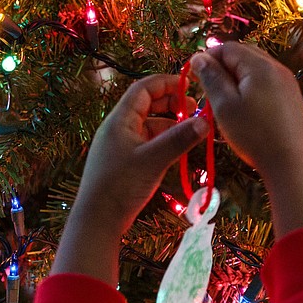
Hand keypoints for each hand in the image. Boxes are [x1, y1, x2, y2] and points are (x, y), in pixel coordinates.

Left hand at [73, 74, 208, 232]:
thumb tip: (204, 122)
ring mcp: (122, 144)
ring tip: (192, 130)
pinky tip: (179, 147)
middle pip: (147, 104)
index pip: (143, 88)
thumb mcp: (153, 160)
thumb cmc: (120, 185)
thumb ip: (179, 139)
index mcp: (120, 119)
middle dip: (172, 103)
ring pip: (150, 124)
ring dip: (171, 123)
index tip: (190, 86)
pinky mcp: (126, 160)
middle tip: (195, 110)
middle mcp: (119, 127)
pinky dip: (165, 139)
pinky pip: (148, 140)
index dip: (166, 83)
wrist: (98, 220)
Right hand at [190, 42, 302, 177]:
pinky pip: (267, 82)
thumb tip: (199, 57)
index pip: (228, 47)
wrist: (290, 163)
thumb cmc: (253, 134)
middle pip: (244, 54)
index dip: (208, 57)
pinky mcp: (292, 97)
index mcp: (260, 65)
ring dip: (237, 77)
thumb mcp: (224, 105)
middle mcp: (277, 67)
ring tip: (225, 100)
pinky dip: (252, 87)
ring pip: (256, 68)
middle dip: (223, 66)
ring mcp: (288, 82)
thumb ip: (211, 77)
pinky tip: (246, 108)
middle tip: (209, 89)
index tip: (195, 76)